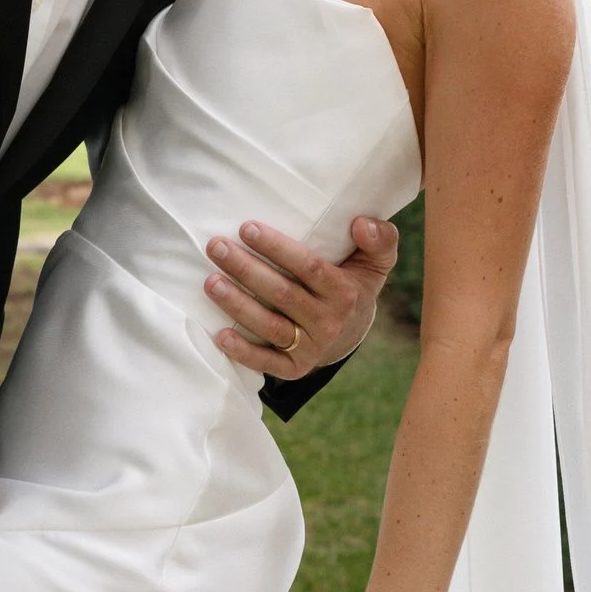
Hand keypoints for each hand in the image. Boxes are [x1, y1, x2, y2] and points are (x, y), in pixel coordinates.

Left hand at [206, 212, 397, 378]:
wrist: (352, 332)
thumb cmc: (354, 283)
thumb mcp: (376, 261)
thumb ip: (380, 238)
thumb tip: (361, 224)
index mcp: (345, 292)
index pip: (309, 267)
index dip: (277, 248)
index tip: (247, 228)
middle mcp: (329, 321)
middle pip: (282, 294)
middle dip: (246, 269)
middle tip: (216, 247)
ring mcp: (311, 347)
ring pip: (270, 326)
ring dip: (237, 305)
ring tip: (210, 282)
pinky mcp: (295, 368)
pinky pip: (267, 362)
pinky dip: (243, 352)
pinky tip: (220, 335)